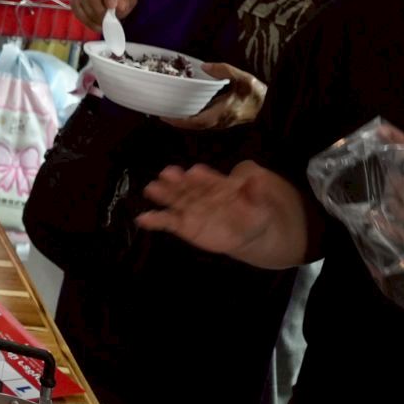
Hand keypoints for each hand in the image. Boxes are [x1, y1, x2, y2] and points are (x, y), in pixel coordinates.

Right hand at [70, 0, 135, 31]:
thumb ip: (125, 0)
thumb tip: (120, 8)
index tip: (113, 7)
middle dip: (100, 9)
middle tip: (108, 20)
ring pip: (83, 5)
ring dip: (94, 18)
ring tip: (104, 25)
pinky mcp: (74, 1)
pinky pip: (78, 12)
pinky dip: (88, 22)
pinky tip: (97, 26)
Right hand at [136, 161, 292, 262]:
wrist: (247, 232)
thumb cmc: (253, 211)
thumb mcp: (260, 202)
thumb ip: (257, 192)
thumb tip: (259, 178)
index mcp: (216, 183)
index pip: (208, 178)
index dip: (202, 176)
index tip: (195, 172)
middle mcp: (198, 192)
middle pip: (186, 185)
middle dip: (177, 180)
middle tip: (167, 173)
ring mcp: (189, 208)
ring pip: (174, 199)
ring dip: (163, 194)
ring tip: (151, 189)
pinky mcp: (182, 224)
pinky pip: (167, 221)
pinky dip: (154, 220)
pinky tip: (143, 218)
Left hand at [162, 62, 268, 130]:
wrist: (272, 107)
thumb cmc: (257, 94)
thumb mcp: (243, 78)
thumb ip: (224, 71)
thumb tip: (205, 66)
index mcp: (223, 113)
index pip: (197, 121)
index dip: (180, 120)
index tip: (165, 117)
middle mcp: (220, 121)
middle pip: (194, 126)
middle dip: (177, 121)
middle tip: (161, 113)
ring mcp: (222, 122)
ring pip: (198, 125)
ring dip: (184, 120)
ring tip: (169, 111)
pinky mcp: (223, 120)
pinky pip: (204, 122)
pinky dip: (192, 118)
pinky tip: (186, 109)